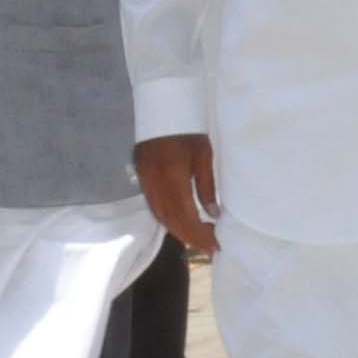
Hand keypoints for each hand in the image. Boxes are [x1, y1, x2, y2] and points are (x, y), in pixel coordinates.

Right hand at [134, 133, 219, 257]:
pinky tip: (180, 223)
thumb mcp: (204, 156)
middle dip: (191, 238)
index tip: (216, 245)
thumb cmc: (187, 130)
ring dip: (179, 231)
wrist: (161, 110)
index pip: (186, 217)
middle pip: (172, 221)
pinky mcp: (142, 180)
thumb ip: (207, 187)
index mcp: (173, 178)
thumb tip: (213, 214)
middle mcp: (156, 185)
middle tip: (209, 247)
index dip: (200, 235)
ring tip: (198, 239)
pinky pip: (154, 208)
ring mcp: (146, 183)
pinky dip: (168, 220)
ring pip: (161, 217)